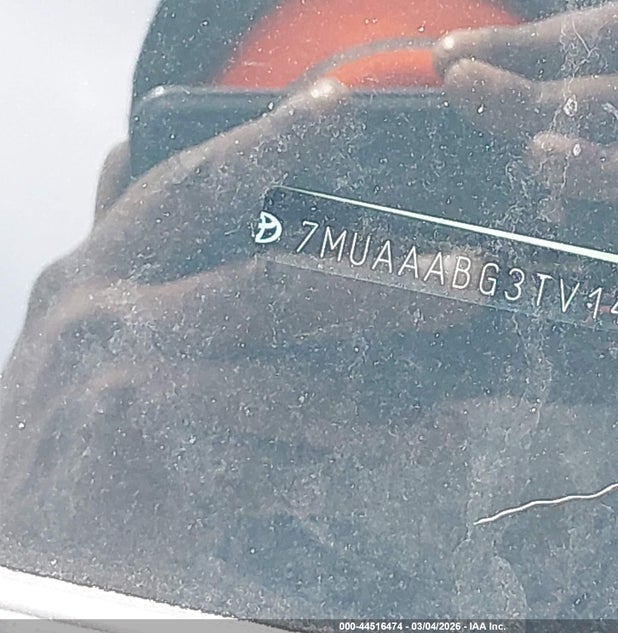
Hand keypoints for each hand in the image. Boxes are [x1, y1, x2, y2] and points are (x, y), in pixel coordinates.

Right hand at [0, 79, 479, 573]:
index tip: (339, 108)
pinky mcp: (166, 479)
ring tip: (453, 414)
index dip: (263, 142)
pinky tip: (410, 457)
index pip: (188, 190)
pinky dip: (354, 468)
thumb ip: (110, 237)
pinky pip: (287, 471)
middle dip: (381, 284)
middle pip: (270, 288)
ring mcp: (139, 403)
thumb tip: (119, 149)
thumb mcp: (70, 318)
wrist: (20, 541)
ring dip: (384, 405)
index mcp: (96, 274)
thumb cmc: (62, 417)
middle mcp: (114, 325)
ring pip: (292, 391)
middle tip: (471, 278)